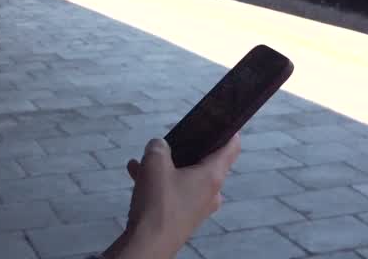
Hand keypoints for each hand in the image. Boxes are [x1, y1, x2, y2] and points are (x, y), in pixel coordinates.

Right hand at [103, 135, 240, 257]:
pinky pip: (173, 193)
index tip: (219, 120)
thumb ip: (158, 147)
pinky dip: (158, 183)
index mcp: (213, 175)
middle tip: (170, 141)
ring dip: (166, 167)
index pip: (231, 147)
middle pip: (205, 162)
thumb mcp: (155, 164)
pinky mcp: (182, 219)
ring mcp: (198, 208)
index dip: (228, 131)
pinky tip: (135, 174)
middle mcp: (211, 192)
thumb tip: (159, 146)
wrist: (147, 246)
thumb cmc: (158, 204)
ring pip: (185, 178)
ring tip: (143, 160)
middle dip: (186, 149)